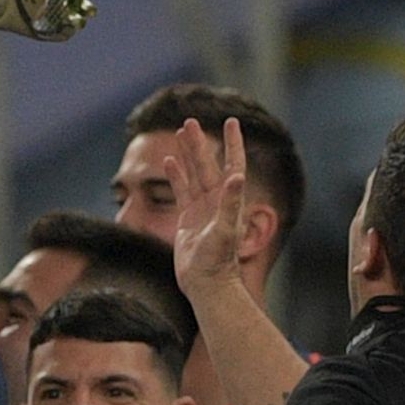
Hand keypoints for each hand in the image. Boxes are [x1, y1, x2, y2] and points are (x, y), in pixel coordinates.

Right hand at [166, 117, 247, 291]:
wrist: (206, 283)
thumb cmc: (218, 261)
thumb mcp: (225, 231)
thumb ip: (230, 204)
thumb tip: (236, 177)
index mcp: (228, 200)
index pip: (232, 164)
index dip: (232, 143)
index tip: (231, 122)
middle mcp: (216, 200)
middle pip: (207, 164)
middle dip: (200, 142)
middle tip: (190, 121)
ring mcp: (201, 208)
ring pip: (193, 173)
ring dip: (187, 154)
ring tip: (180, 133)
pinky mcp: (187, 218)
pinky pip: (180, 190)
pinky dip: (175, 175)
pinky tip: (168, 161)